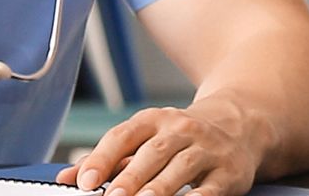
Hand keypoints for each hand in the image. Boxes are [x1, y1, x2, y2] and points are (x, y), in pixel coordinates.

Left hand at [59, 106, 262, 195]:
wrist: (240, 127)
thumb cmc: (181, 138)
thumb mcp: (145, 139)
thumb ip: (108, 159)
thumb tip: (68, 176)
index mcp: (154, 120)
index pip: (123, 135)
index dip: (102, 157)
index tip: (85, 181)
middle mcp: (181, 130)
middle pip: (152, 152)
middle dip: (129, 178)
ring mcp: (207, 150)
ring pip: (181, 167)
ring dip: (158, 188)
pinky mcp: (228, 173)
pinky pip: (210, 188)